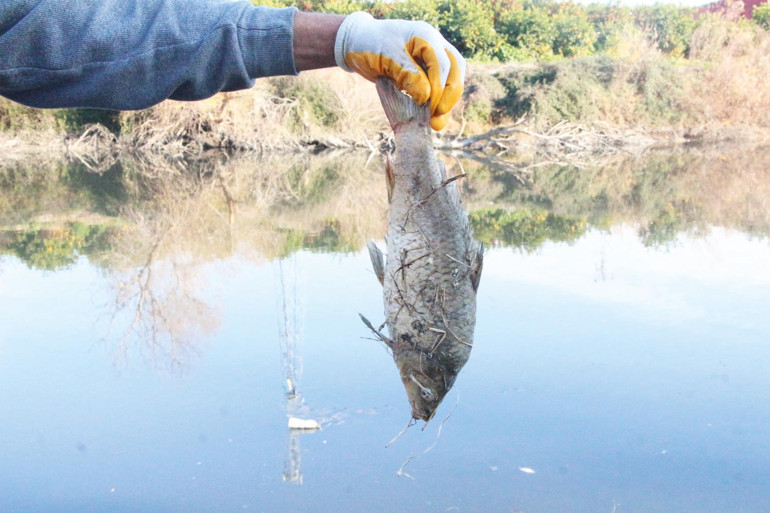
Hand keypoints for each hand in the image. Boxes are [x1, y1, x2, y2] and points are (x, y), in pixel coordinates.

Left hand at [334, 12, 464, 130]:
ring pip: (452, 80)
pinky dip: (438, 104)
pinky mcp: (428, 72)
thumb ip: (408, 75)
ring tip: (435, 124)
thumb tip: (427, 97)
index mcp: (426, 37)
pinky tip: (433, 121)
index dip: (440, 88)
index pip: (442, 64)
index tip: (431, 108)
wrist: (358, 45)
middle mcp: (435, 46)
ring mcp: (433, 59)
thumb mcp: (387, 59)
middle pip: (455, 70)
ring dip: (447, 102)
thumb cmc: (370, 47)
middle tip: (437, 116)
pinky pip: (441, 88)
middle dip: (449, 95)